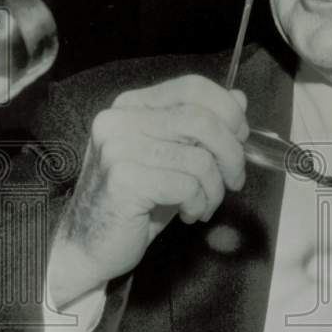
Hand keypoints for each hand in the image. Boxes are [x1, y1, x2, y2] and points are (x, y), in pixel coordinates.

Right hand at [47, 75, 247, 307]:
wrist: (90, 245)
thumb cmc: (137, 202)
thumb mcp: (175, 159)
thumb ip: (202, 128)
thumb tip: (239, 99)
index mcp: (132, 106)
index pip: (192, 87)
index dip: (228, 110)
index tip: (241, 138)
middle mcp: (121, 119)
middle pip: (202, 120)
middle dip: (232, 154)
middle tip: (234, 181)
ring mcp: (118, 148)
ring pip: (200, 158)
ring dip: (215, 189)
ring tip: (205, 205)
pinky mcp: (123, 179)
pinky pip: (187, 185)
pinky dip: (199, 203)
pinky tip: (188, 214)